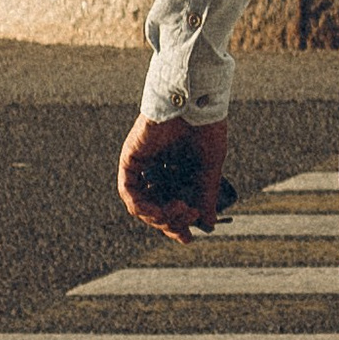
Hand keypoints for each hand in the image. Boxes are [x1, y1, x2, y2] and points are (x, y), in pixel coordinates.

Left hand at [118, 115, 231, 242]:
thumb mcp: (209, 169)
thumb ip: (206, 195)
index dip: (177, 224)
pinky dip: (142, 206)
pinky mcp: (131, 159)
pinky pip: (129, 191)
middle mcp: (156, 171)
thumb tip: (207, 224)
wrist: (196, 102)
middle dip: (172, 221)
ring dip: (160, 216)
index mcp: (176, 172)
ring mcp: (142, 166)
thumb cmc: (205, 128)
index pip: (169, 206)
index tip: (188, 237)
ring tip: (181, 211)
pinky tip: (158, 211)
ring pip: (141, 205)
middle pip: (155, 209)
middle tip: (189, 220)